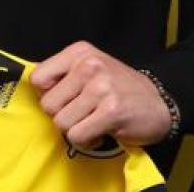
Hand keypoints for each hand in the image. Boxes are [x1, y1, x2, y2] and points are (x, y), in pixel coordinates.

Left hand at [30, 41, 171, 146]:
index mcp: (79, 52)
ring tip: (93, 120)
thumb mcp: (90, 68)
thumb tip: (33, 90)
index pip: (37, 78)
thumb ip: (62, 74)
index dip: (47, 95)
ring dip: (76, 129)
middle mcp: (89, 66)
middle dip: (62, 115)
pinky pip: (78, 135)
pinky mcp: (111, 111)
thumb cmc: (119, 87)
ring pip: (62, 122)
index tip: (65, 98)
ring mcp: (101, 88)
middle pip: (48, 104)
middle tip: (82, 112)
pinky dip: (87, 140)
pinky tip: (101, 130)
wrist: (160, 102)